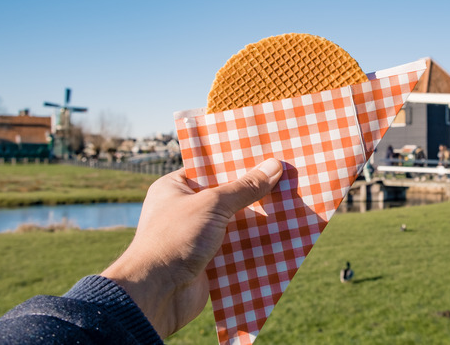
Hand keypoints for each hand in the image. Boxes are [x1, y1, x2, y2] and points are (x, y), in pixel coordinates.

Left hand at [101, 158, 282, 337]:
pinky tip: (283, 235)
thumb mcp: (212, 205)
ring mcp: (197, 237)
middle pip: (227, 196)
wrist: (157, 295)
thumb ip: (244, 188)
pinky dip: (256, 244)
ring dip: (259, 219)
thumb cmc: (175, 240)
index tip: (267, 155)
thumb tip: (275, 167)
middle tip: (287, 178)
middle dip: (255, 191)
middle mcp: (185, 210)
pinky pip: (238, 248)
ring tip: (291, 204)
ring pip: (236, 223)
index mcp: (174, 188)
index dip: (238, 162)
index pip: (210, 168)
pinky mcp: (210, 261)